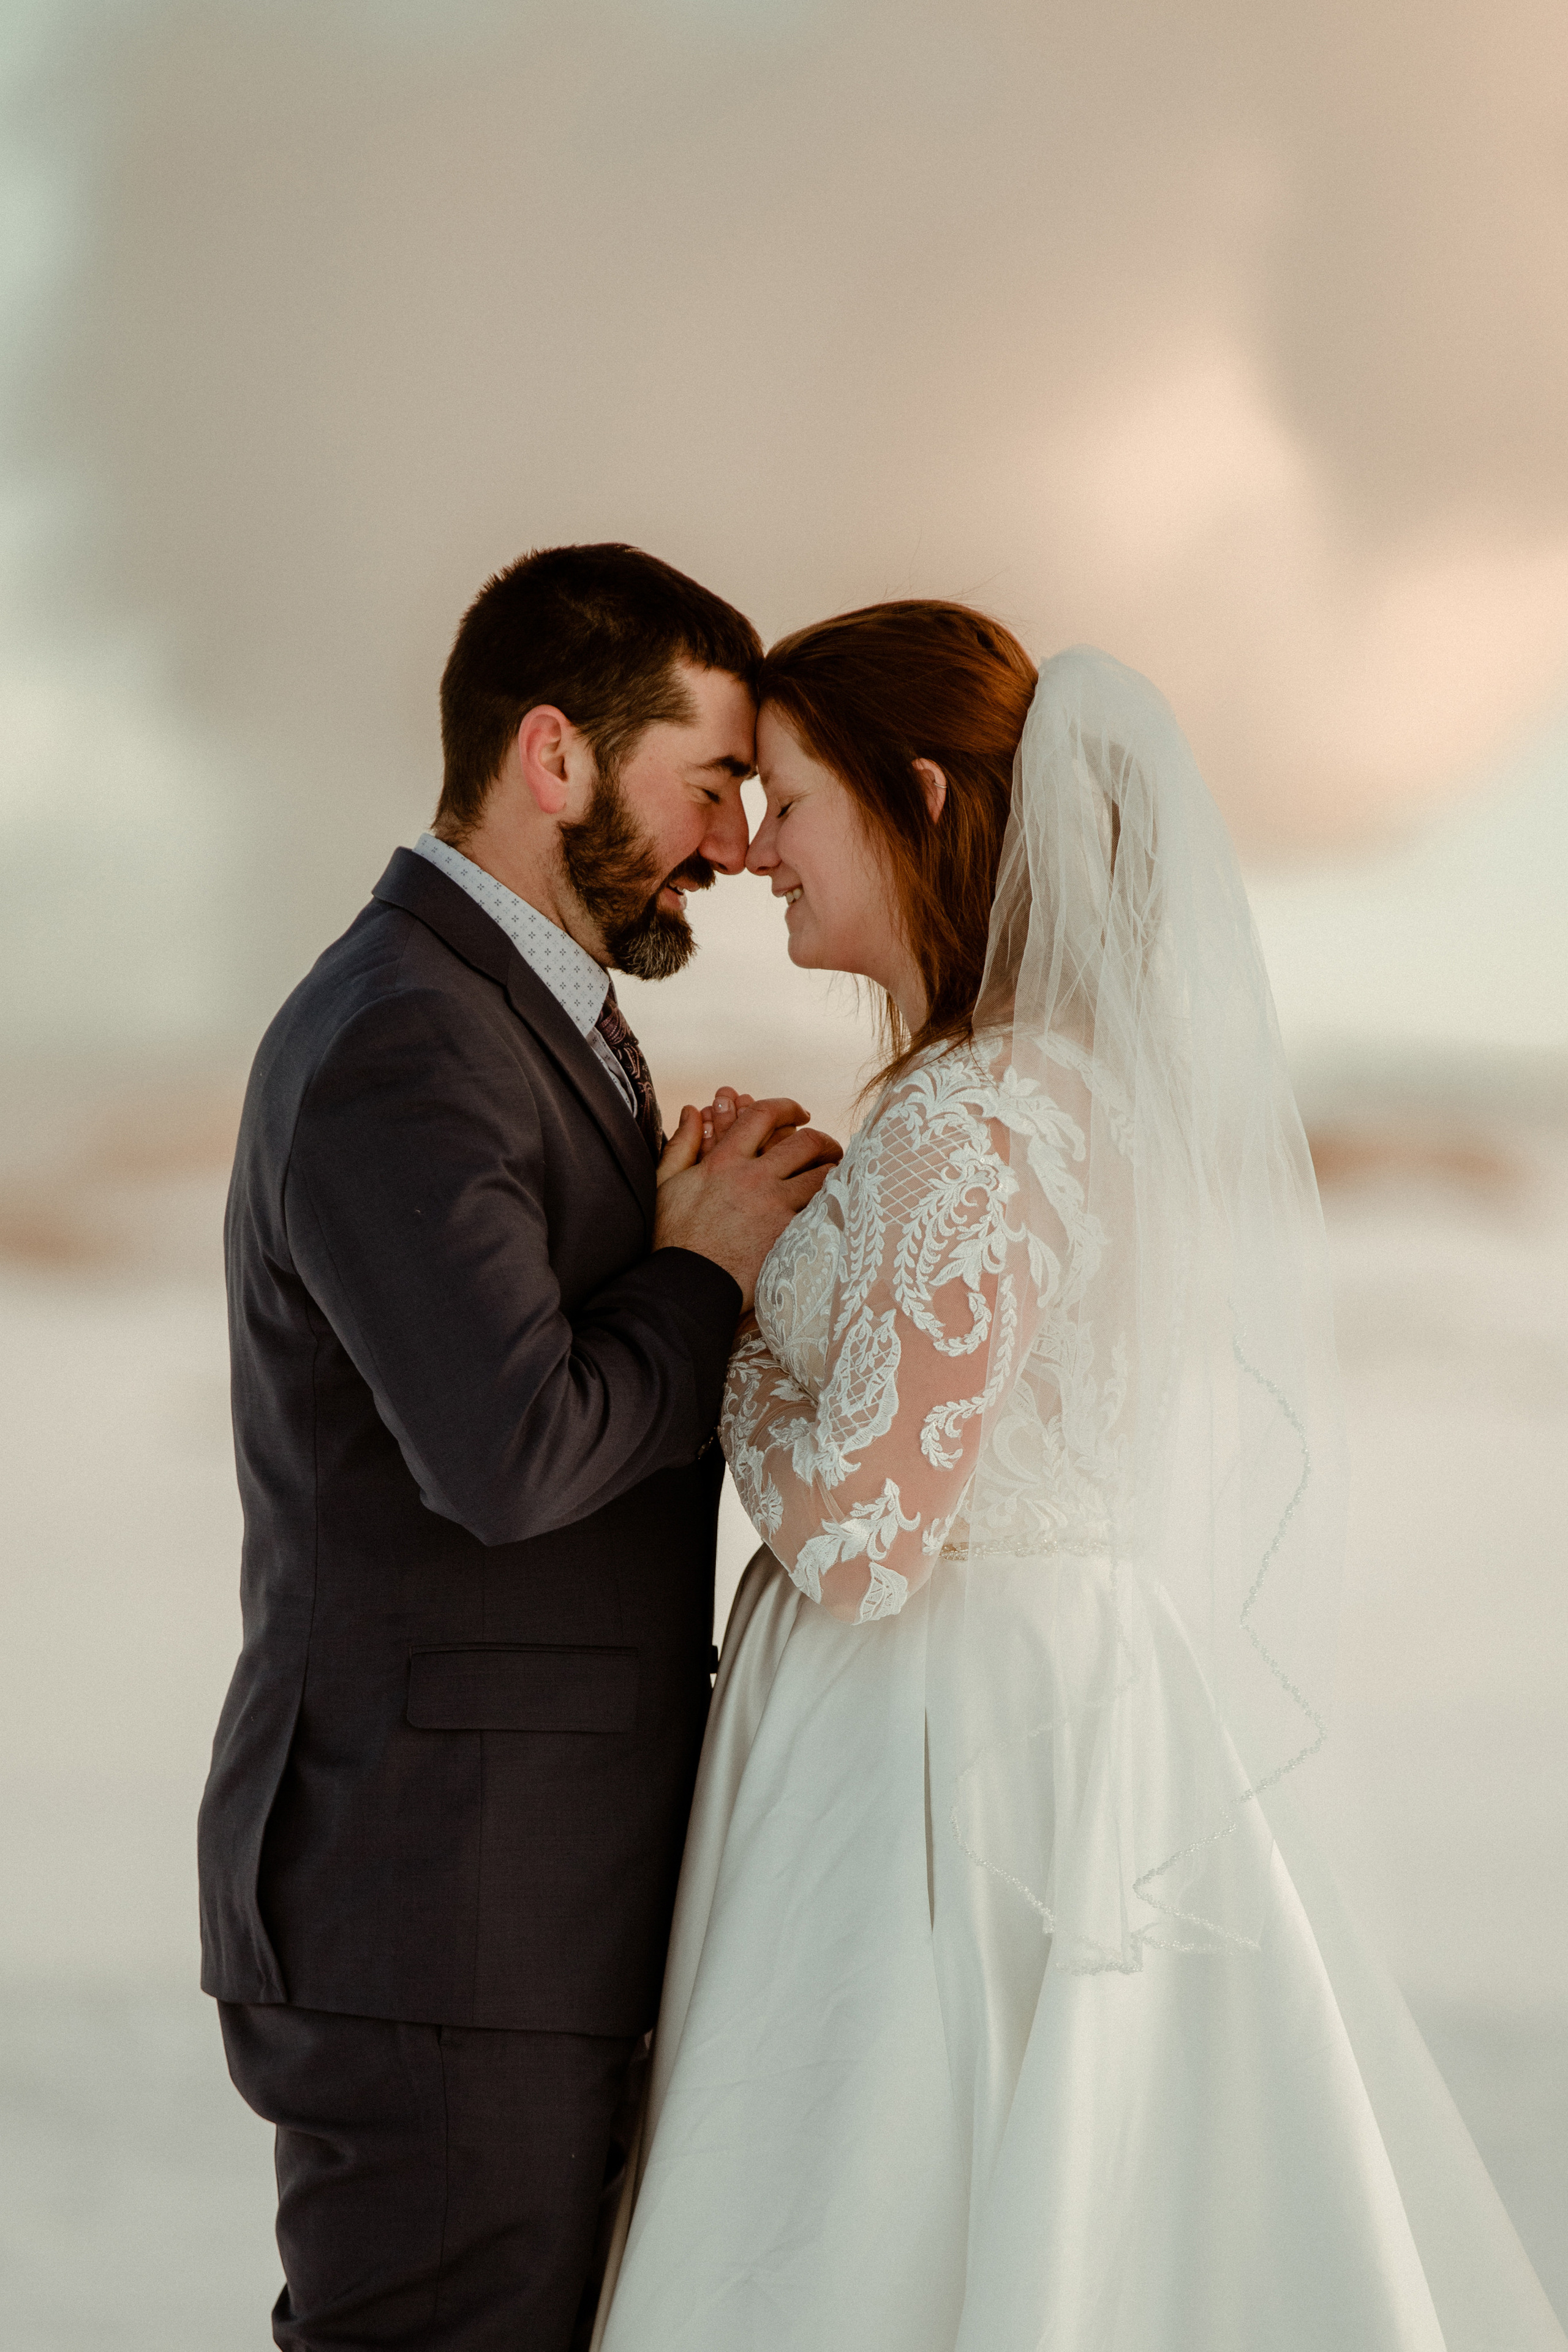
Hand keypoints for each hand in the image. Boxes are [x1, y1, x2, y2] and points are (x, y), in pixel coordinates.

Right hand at [654, 1097, 841, 1310]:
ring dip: (833, 1171)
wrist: (686, 1284)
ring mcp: (774, 1207)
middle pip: (806, 1142)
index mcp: (725, 1161)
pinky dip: (830, 1203)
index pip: (764, 1115)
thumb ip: (682, 1143)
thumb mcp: (667, 1184)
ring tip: (836, 1175)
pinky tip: (834, 1204)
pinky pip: (820, 1210)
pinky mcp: (787, 1235)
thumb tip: (692, 1111)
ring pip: (822, 1176)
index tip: (800, 1113)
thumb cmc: (672, 1237)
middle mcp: (754, 1179)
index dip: (787, 1107)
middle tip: (828, 1147)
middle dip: (823, 1140)